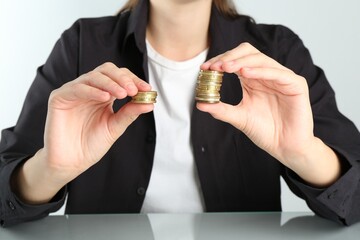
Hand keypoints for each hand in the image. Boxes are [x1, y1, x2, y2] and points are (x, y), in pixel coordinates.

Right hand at [43, 62, 152, 181]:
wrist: (72, 162)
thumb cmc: (92, 144)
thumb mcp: (115, 127)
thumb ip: (130, 113)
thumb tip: (150, 103)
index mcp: (103, 94)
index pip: (120, 77)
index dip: (134, 80)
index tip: (147, 89)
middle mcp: (89, 89)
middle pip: (107, 70)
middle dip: (123, 78)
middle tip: (134, 90)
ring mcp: (74, 91)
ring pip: (93, 76)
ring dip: (111, 83)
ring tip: (123, 94)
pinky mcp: (59, 97)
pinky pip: (77, 88)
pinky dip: (92, 91)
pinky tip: (105, 98)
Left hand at [197, 43, 339, 185]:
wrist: (285, 147)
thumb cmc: (266, 131)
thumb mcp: (239, 118)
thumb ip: (221, 110)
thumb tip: (199, 105)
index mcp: (253, 79)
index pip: (236, 60)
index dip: (221, 61)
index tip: (205, 68)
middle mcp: (267, 75)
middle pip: (248, 53)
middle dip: (230, 57)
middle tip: (215, 66)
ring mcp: (282, 78)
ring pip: (262, 59)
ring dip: (242, 61)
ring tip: (226, 67)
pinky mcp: (296, 84)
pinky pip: (278, 72)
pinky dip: (261, 70)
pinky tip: (245, 72)